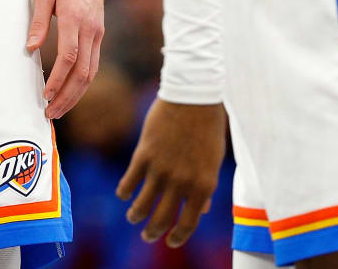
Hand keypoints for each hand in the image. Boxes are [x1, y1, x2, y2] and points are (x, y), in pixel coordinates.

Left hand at [27, 0, 104, 118]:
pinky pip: (94, 63)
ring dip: (76, 94)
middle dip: (67, 96)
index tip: (45, 95)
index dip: (58, 80)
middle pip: (83, 72)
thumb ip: (38, 22)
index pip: (69, 57)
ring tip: (60, 108)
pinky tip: (70, 90)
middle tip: (51, 112)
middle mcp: (91, 28)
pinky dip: (83, 81)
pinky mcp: (99, 32)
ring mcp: (98, 31)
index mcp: (74, 17)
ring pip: (92, 71)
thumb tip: (30, 49)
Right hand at [117, 99, 226, 247]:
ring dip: (135, 216)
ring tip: (133, 217)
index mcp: (203, 185)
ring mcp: (161, 170)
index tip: (170, 241)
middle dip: (152, 233)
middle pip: (161, 220)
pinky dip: (124, 192)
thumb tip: (202, 210)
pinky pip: (128, 183)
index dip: (177, 237)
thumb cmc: (207, 125)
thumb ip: (205, 186)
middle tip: (148, 236)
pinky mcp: (143, 155)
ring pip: (141, 206)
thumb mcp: (213, 159)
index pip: (188, 224)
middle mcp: (182, 183)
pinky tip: (123, 193)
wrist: (193, 95)